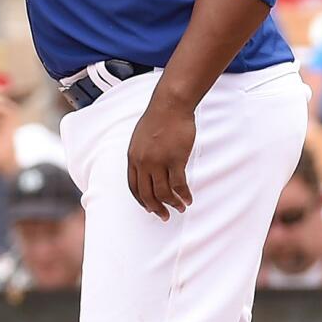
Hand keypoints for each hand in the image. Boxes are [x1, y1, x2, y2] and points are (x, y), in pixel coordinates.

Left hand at [126, 93, 195, 219]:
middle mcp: (143, 162)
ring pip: (163, 192)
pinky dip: (183, 195)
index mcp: (132, 157)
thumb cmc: (158, 118)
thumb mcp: (140, 138)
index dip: (142, 200)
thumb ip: (141, 155)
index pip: (133, 186)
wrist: (170, 105)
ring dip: (172, 204)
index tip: (149, 208)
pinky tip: (188, 199)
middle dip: (156, 208)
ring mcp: (158, 161)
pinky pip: (179, 185)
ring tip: (180, 208)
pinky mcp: (175, 159)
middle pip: (147, 194)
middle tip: (164, 216)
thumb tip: (146, 170)